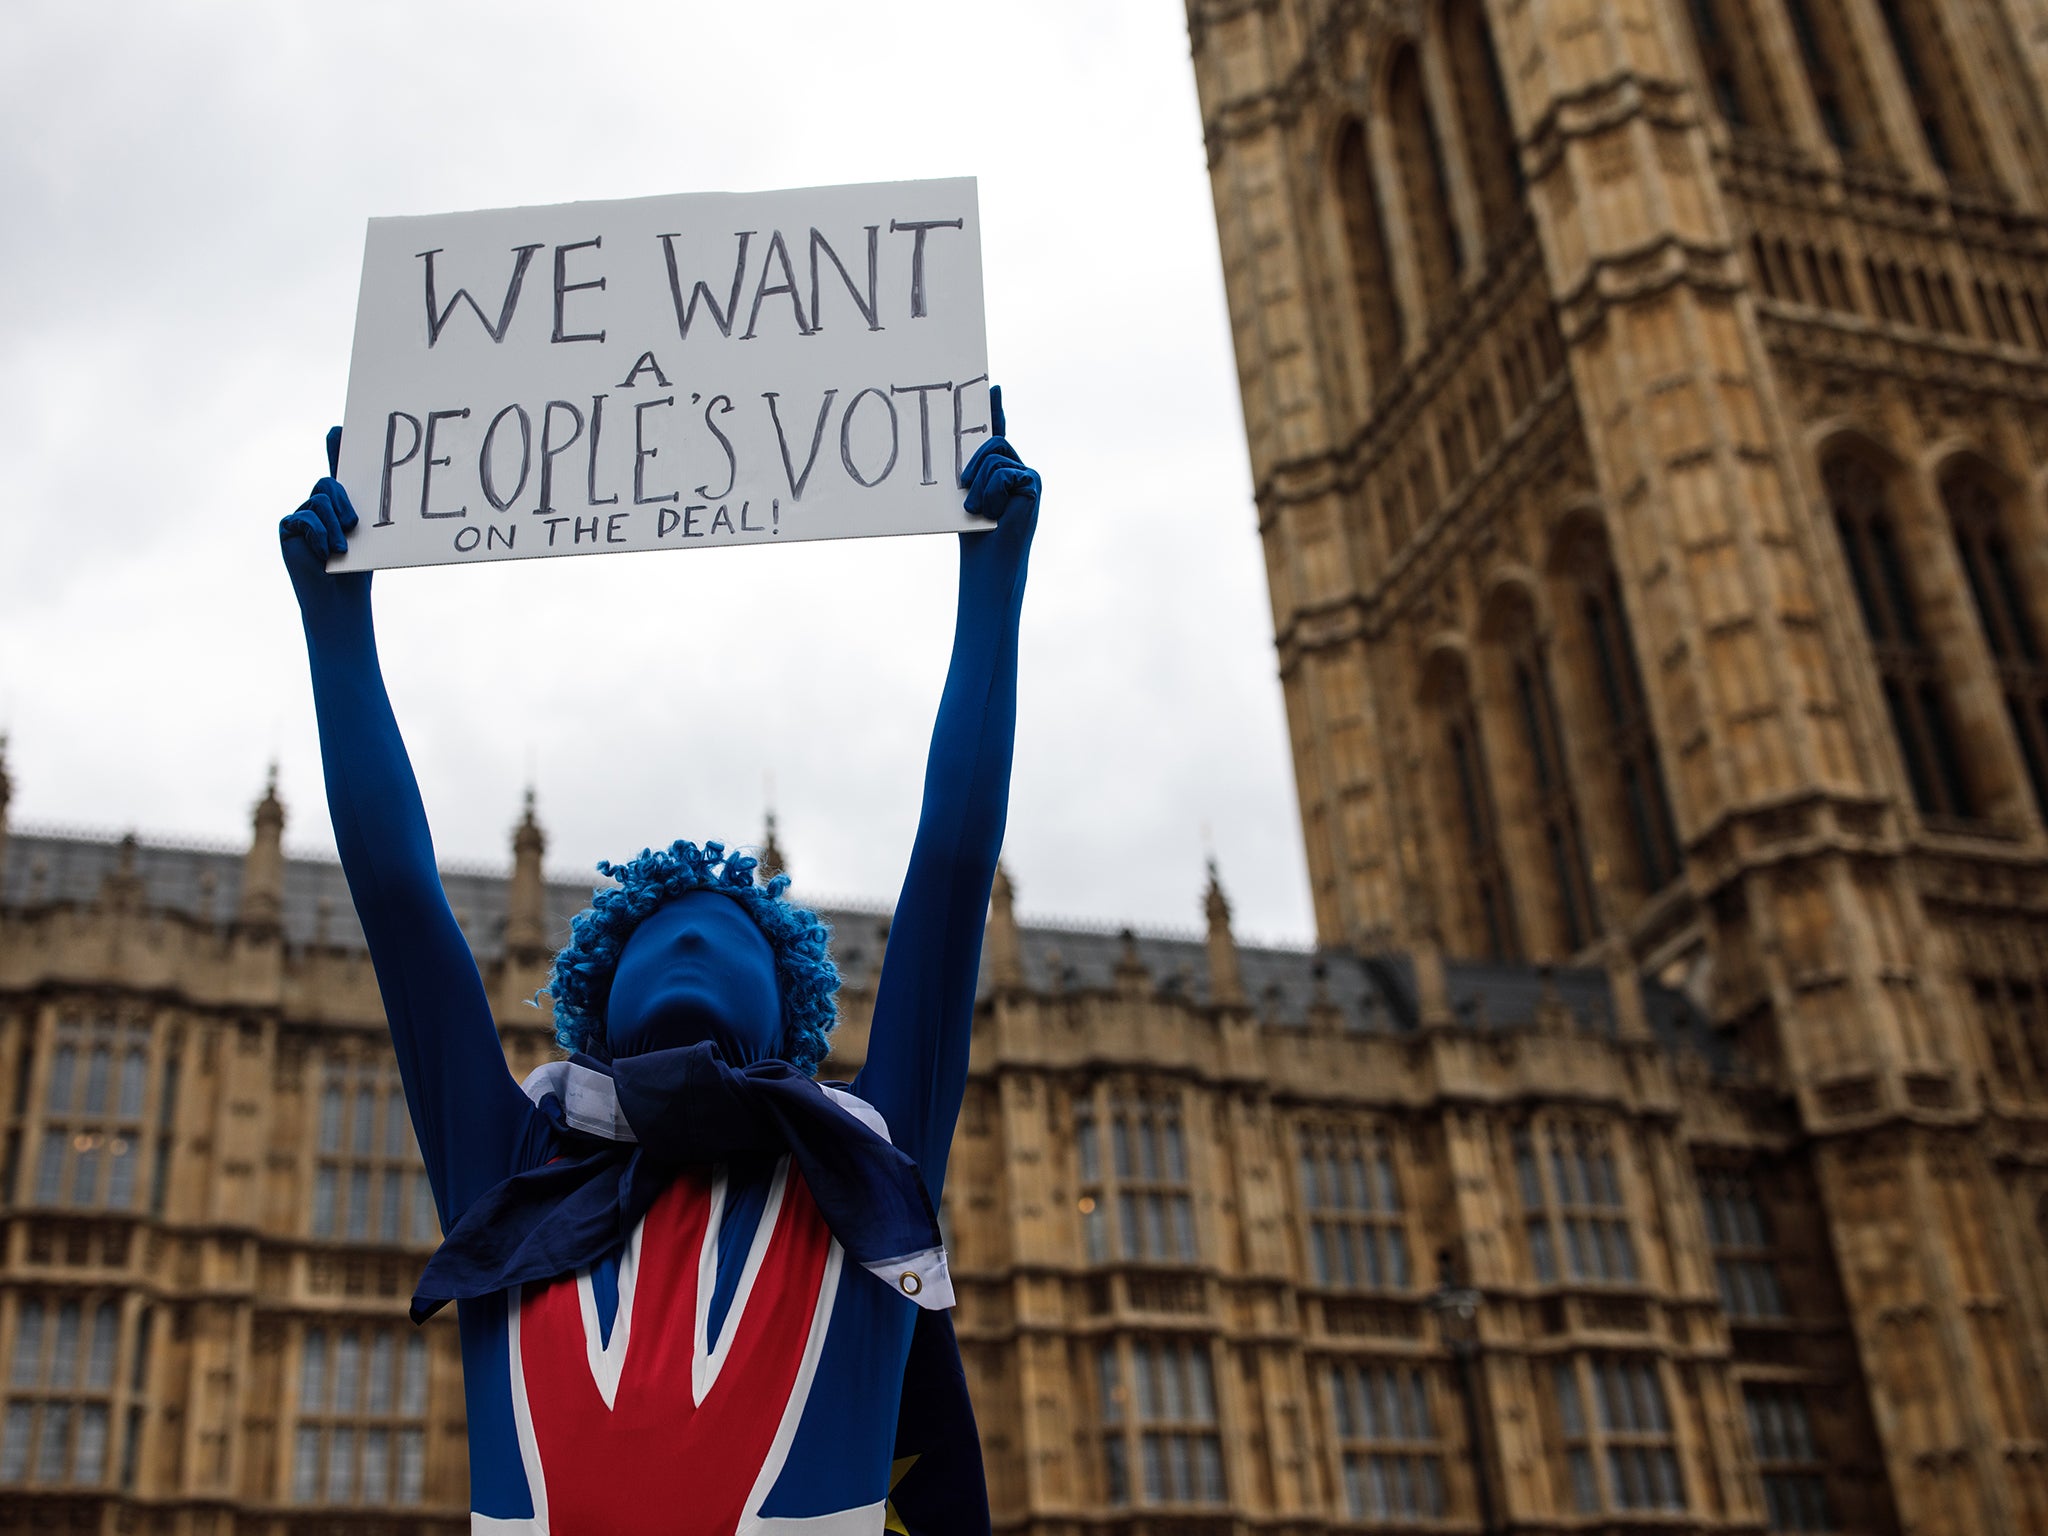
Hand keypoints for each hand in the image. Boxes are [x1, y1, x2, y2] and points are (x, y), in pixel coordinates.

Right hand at [279, 426, 369, 609]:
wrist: (340, 595)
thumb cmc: (357, 566)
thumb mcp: (366, 534)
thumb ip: (362, 512)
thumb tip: (372, 497)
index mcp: (341, 502)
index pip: (338, 468)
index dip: (336, 447)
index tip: (338, 428)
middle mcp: (319, 503)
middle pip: (328, 483)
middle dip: (343, 502)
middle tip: (353, 525)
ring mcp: (302, 514)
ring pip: (319, 501)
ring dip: (334, 526)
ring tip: (340, 549)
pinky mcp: (288, 527)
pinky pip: (304, 519)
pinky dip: (319, 536)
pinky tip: (323, 554)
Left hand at [961, 385, 1040, 529]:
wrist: (989, 560)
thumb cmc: (975, 532)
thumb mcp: (968, 494)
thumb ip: (971, 471)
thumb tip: (964, 460)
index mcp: (1000, 471)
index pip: (998, 434)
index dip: (996, 410)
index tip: (993, 387)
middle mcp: (1017, 468)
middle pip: (991, 442)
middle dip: (973, 467)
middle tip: (966, 494)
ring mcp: (1028, 475)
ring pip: (994, 456)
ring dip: (978, 486)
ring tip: (981, 511)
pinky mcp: (1033, 483)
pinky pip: (1002, 472)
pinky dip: (991, 493)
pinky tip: (996, 512)